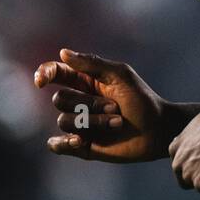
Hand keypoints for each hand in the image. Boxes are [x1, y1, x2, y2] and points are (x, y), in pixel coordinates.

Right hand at [33, 49, 168, 162]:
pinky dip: (64, 143)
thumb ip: (92, 64)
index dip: (44, 74)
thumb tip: (62, 53)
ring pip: (64, 122)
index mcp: (85, 80)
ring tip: (117, 123)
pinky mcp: (82, 146)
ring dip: (92, 122)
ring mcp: (80, 124)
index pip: (56, 73)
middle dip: (88, 104)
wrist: (158, 130)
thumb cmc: (142, 99)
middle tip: (116, 107)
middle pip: (59, 99)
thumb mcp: (120, 75)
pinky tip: (80, 141)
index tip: (42, 81)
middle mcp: (79, 101)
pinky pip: (57, 145)